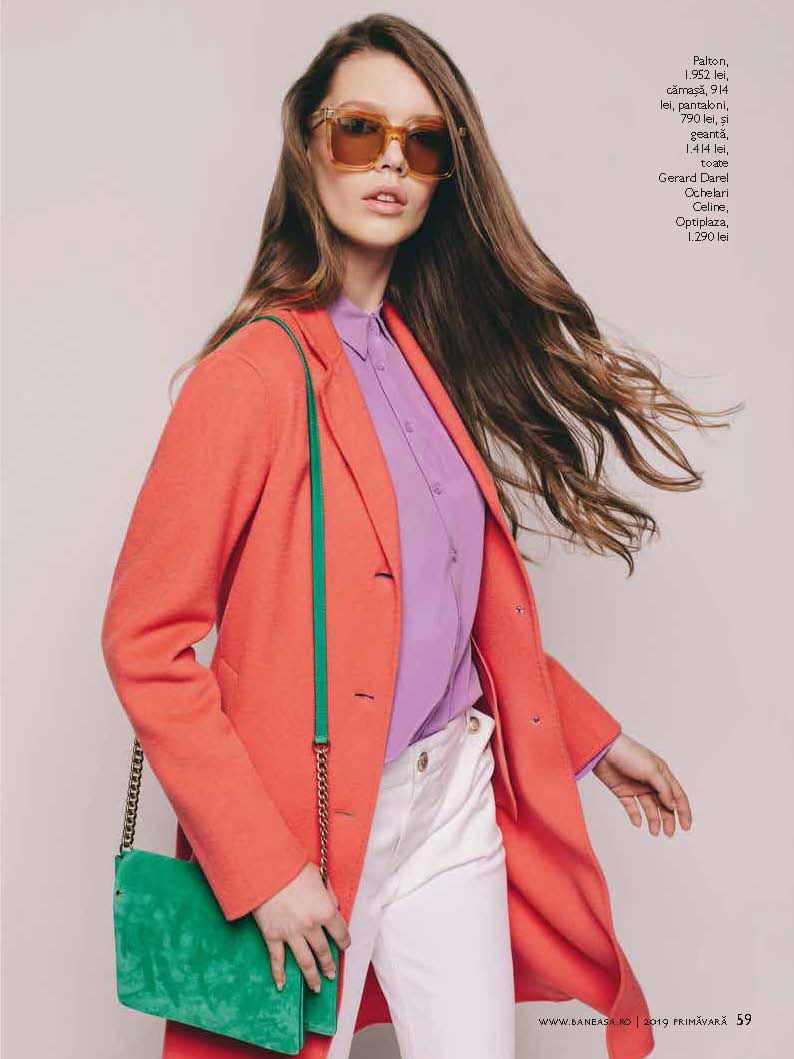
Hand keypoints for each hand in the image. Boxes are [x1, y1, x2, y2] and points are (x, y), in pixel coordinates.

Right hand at [252, 862, 351, 992]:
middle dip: (328, 965)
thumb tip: (333, 904)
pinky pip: (277, 960)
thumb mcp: (318, 876)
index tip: (344, 947)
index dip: (344, 941)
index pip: (340, 933)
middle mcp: (311, 926)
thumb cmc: (293, 868)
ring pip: (305, 962)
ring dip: (312, 977)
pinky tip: (281, 986)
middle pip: (323, 951)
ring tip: (316, 987)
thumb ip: (328, 893)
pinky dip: (279, 975)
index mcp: (325, 910)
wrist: (266, 871)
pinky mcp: (273, 936)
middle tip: (330, 974)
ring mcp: (291, 934)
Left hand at [592, 733, 691, 836]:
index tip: (686, 827)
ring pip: (649, 807)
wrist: (602, 750)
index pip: (677, 795)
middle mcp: (651, 781)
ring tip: (654, 832)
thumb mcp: (651, 770)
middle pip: (664, 804)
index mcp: (662, 773)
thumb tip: (673, 806)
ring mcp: (636, 786)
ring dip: (653, 820)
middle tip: (669, 833)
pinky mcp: (622, 791)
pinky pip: (632, 807)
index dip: (683, 811)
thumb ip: (664, 789)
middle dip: (668, 819)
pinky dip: (636, 815)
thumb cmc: (628, 754)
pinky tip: (638, 823)